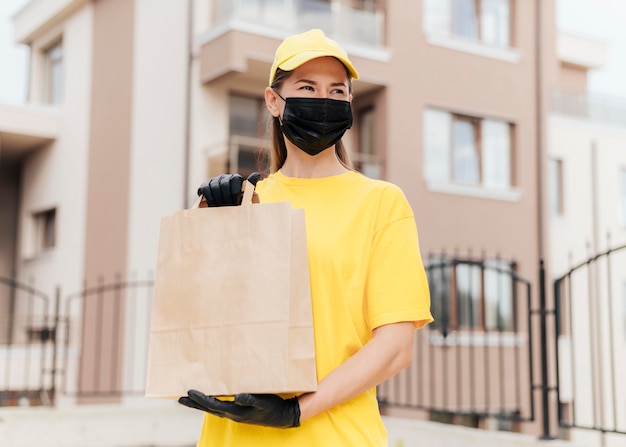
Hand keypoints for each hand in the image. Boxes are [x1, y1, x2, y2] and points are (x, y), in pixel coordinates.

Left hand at [178, 390, 300, 427]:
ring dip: (200, 404)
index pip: (213, 405)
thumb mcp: (263, 402)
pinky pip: (220, 407)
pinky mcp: (239, 412)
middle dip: (194, 403)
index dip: (200, 399)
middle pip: (208, 408)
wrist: (283, 417)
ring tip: (189, 399)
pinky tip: (210, 399)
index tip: (189, 392)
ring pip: (213, 408)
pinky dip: (211, 403)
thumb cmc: (273, 408)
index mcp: (235, 412)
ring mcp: (235, 414)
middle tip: (180, 399)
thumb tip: (237, 397)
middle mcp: (232, 414)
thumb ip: (250, 400)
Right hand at [197, 172, 260, 206]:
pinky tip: (213, 203)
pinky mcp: (204, 185)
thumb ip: (251, 185)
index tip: (236, 201)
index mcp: (235, 178)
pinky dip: (209, 197)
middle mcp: (224, 177)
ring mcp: (213, 180)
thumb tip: (258, 174)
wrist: (224, 211)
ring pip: (214, 187)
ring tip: (221, 206)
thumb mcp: (246, 196)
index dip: (235, 191)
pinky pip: (205, 188)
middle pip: (224, 184)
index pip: (235, 180)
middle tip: (228, 205)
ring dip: (218, 199)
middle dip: (226, 197)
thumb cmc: (236, 204)